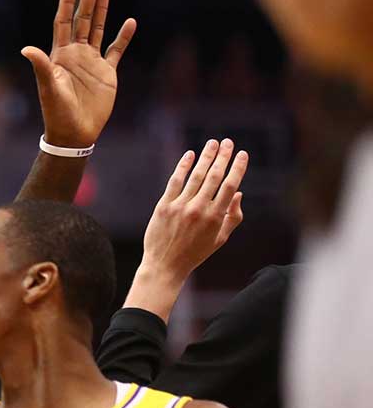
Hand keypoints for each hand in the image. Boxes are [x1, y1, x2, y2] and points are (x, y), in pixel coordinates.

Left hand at [22, 0, 137, 147]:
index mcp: (60, 55)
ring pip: (98, 29)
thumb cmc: (57, 112)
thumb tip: (26, 48)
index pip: (63, 22)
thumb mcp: (48, 87)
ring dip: (102, 10)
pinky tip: (129, 22)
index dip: (66, 3)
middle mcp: (76, 54)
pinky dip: (123, 37)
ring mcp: (91, 62)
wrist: (75, 133)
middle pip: (82, 20)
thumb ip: (41, 66)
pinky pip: (117, 50)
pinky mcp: (107, 73)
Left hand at [125, 139, 247, 320]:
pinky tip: (189, 155)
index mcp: (215, 218)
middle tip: (228, 142)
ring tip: (212, 144)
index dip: (237, 168)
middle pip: (213, 177)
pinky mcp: (164, 205)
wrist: (165, 265)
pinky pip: (175, 182)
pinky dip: (183, 167)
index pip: (230, 187)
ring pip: (195, 176)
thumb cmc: (195, 253)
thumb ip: (232, 217)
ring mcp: (180, 206)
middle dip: (222, 157)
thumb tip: (238, 194)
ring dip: (205, 157)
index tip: (243, 154)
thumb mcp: (219, 239)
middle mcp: (199, 209)